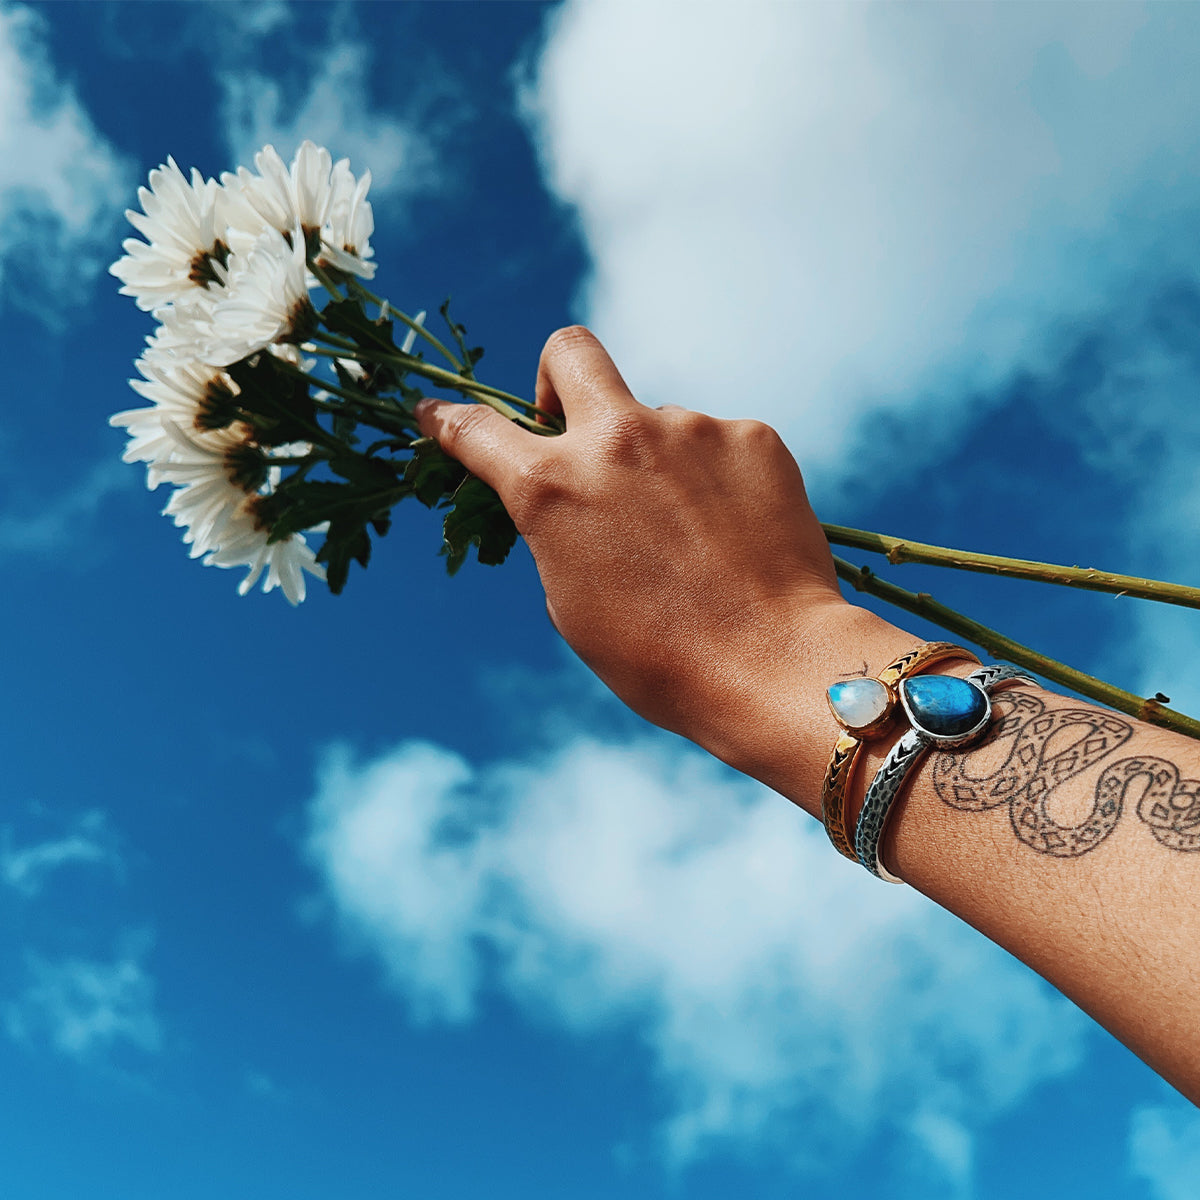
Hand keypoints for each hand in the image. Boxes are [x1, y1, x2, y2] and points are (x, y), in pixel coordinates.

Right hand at [416, 326, 897, 802]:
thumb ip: (560, 531)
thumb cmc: (659, 658)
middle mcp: (616, 439)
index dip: (448, 421)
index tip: (436, 414)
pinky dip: (716, 482)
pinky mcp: (752, 437)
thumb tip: (574, 500)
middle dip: (555, 378)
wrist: (771, 664)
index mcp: (552, 487)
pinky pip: (718, 446)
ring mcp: (690, 429)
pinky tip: (735, 534)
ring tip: (692, 538)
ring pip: (658, 422)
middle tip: (573, 426)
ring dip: (659, 464)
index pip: (478, 431)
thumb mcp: (573, 603)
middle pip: (569, 351)